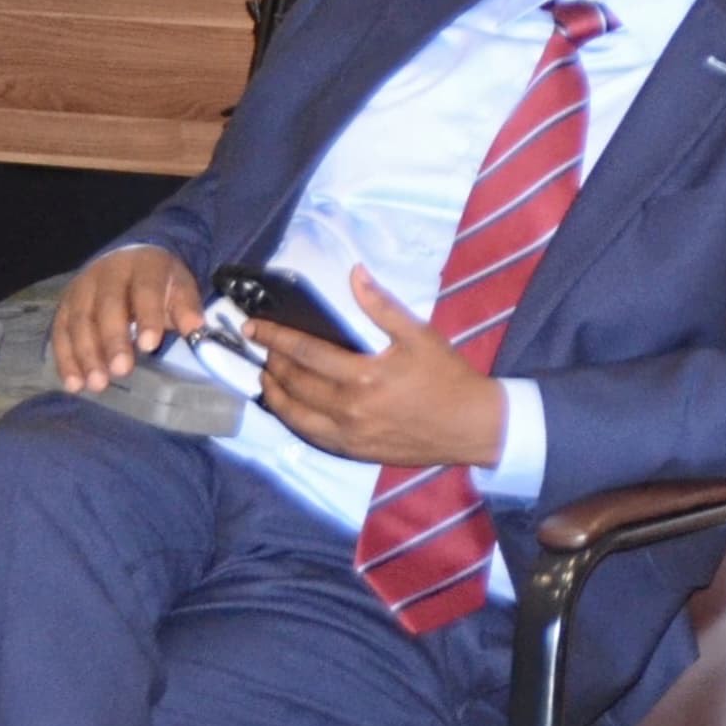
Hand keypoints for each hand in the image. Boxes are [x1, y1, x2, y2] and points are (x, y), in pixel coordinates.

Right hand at [51, 243, 204, 393]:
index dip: (147, 316)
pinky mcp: (64, 305)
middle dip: (113, 340)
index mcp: (143, 264)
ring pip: (79, 321)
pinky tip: (74, 383)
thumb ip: (186, 306)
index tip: (149, 346)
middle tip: (121, 370)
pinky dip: (65, 359)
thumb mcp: (180, 286)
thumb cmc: (160, 282)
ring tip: (97, 384)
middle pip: (107, 306)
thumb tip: (195, 328)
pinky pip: (60, 333)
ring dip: (86, 355)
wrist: (129, 261)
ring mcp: (81, 287)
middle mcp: (107, 272)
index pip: (145, 288)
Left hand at [250, 269, 507, 466]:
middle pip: (295, 383)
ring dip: (274, 393)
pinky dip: (292, 419)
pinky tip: (287, 407)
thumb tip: (355, 274)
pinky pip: (311, 436)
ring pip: (295, 415)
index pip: (305, 352)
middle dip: (270, 362)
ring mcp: (349, 434)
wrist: (471, 426)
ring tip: (265, 376)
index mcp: (365, 375)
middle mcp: (350, 408)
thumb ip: (382, 305)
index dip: (275, 337)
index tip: (254, 327)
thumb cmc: (447, 377)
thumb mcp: (420, 334)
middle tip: (259, 347)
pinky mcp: (353, 451)